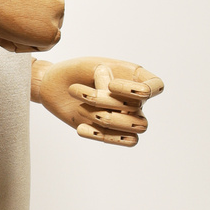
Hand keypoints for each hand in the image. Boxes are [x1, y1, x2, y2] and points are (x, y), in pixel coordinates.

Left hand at [32, 57, 163, 145]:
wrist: (52, 86)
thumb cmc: (74, 72)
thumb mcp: (90, 68)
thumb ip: (108, 81)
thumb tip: (120, 106)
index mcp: (133, 76)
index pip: (156, 86)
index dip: (137, 90)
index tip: (110, 85)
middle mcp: (135, 97)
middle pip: (138, 107)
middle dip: (106, 102)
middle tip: (77, 91)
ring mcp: (126, 115)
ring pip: (137, 126)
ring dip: (105, 118)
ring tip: (80, 107)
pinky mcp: (115, 131)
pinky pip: (127, 141)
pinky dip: (104, 136)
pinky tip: (81, 128)